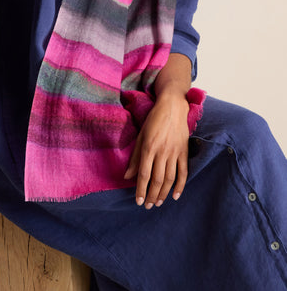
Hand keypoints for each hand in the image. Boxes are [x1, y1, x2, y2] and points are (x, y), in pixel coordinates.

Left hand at [124, 93, 188, 208]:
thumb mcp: (140, 135)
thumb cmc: (154, 119)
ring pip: (170, 179)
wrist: (173, 106)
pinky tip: (175, 196)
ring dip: (163, 193)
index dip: (140, 189)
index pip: (143, 174)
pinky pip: (183, 172)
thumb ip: (134, 157)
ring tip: (157, 202)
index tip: (137, 201)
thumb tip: (127, 177)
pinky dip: (180, 186)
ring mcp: (175, 152)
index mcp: (149, 147)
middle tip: (147, 205)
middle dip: (151, 195)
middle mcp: (162, 151)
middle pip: (157, 180)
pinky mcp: (184, 151)